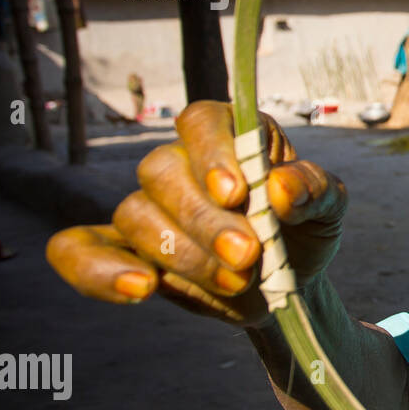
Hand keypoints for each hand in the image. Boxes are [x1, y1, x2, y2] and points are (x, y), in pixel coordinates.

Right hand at [46, 100, 348, 325]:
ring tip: (234, 281)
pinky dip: (96, 269)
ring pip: (134, 214)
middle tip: (247, 256)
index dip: (212, 152)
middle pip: (162, 172)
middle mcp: (181, 166)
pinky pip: (81, 249)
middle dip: (202, 219)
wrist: (289, 286)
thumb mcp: (327, 209)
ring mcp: (150, 209)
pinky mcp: (125, 252)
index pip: (201, 121)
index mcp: (231, 138)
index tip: (236, 192)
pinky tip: (139, 288)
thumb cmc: (304, 231)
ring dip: (182, 253)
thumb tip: (283, 188)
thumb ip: (314, 190)